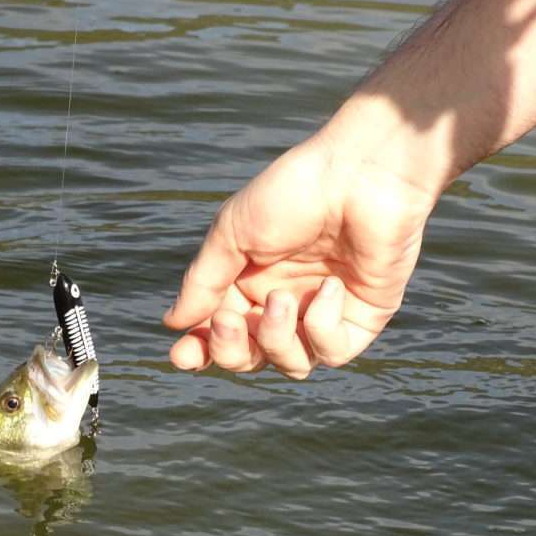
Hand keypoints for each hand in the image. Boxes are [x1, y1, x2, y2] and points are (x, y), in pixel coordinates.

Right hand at [163, 131, 436, 378]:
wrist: (359, 171)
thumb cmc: (292, 192)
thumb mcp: (232, 234)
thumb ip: (203, 282)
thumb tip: (172, 322)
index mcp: (249, 284)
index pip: (220, 334)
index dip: (201, 351)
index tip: (183, 356)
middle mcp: (286, 304)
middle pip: (251, 358)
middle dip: (232, 349)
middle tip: (229, 319)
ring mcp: (325, 314)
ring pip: (292, 364)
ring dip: (277, 340)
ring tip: (282, 299)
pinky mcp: (363, 318)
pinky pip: (334, 353)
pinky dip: (323, 326)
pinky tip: (331, 287)